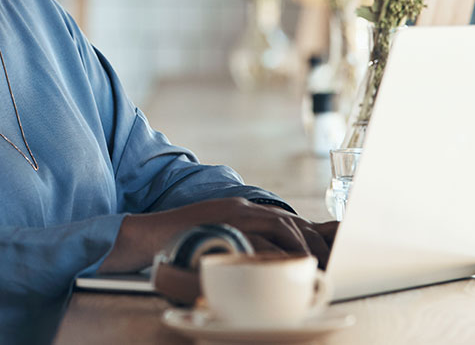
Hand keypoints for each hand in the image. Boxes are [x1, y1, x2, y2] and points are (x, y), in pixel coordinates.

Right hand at [100, 197, 338, 272]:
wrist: (147, 236)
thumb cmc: (181, 243)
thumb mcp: (219, 239)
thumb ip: (243, 244)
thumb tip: (271, 264)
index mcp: (243, 210)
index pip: (285, 220)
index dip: (310, 235)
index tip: (325, 253)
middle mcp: (242, 208)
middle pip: (289, 222)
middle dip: (313, 242)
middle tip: (327, 263)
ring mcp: (233, 215)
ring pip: (280, 227)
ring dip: (301, 247)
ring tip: (312, 265)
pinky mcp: (223, 226)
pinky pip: (258, 240)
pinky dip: (277, 253)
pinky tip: (287, 265)